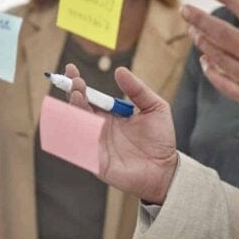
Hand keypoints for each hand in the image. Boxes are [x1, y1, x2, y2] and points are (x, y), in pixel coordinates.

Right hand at [62, 63, 177, 203]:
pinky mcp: (96, 162)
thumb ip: (138, 90)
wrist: (166, 169)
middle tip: (77, 83)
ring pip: (76, 127)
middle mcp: (98, 129)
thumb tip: (120, 70)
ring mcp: (96, 145)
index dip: (77, 84)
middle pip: (77, 109)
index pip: (88, 97)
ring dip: (73, 111)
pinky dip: (75, 136)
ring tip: (77, 96)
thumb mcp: (155, 107)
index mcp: (109, 116)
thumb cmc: (160, 139)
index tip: (71, 69)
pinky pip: (81, 149)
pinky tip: (76, 121)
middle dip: (74, 94)